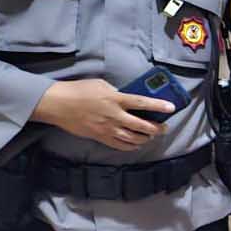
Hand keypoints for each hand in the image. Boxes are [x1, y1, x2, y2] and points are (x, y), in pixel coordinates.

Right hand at [31, 79, 171, 150]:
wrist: (59, 104)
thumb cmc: (79, 90)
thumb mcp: (101, 84)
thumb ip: (117, 92)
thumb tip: (127, 98)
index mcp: (116, 100)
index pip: (142, 103)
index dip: (158, 106)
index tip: (171, 108)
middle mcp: (114, 116)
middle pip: (142, 126)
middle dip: (156, 129)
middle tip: (163, 128)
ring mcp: (107, 129)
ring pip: (133, 139)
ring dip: (145, 139)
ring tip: (150, 136)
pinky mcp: (100, 138)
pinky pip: (120, 145)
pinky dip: (130, 146)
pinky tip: (135, 144)